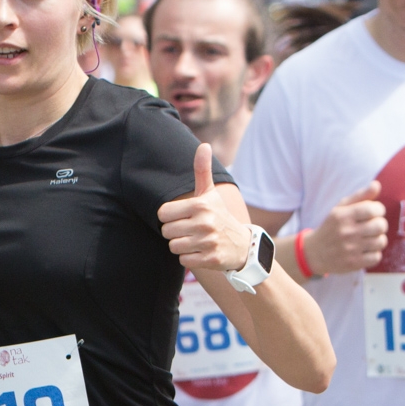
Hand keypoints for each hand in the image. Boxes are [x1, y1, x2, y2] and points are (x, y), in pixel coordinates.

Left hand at [158, 143, 253, 271]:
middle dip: (175, 232)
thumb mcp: (210, 193)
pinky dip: (190, 258)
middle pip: (166, 232)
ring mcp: (208, 242)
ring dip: (182, 246)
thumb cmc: (219, 215)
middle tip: (191, 230)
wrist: (242, 245)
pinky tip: (201, 252)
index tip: (183, 217)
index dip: (170, 217)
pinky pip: (184, 261)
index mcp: (200, 205)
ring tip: (196, 240)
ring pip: (174, 247)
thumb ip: (202, 170)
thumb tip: (203, 145)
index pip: (163, 214)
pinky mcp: (211, 259)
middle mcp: (204, 223)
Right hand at [304, 180, 386, 275]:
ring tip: (369, 239)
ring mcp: (350, 249)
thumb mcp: (341, 208)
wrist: (314, 253)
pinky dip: (374, 254)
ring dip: (378, 239)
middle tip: (373, 227)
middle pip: (381, 226)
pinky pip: (377, 257)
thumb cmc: (332, 227)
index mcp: (343, 216)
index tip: (374, 213)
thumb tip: (377, 185)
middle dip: (380, 225)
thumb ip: (360, 196)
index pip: (373, 209)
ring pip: (381, 242)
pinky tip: (365, 250)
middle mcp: (346, 232)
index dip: (379, 210)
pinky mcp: (353, 263)